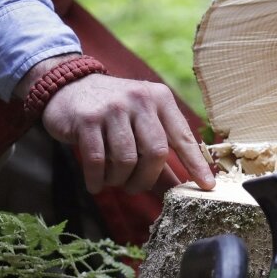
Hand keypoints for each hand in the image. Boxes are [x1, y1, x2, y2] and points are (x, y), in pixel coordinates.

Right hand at [27, 66, 215, 194]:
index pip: (182, 136)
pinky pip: (96, 160)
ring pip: (126, 159)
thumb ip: (160, 158)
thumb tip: (180, 190)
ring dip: (119, 180)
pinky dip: (97, 180)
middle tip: (134, 187)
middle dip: (145, 179)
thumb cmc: (113, 114)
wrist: (69, 87)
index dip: (195, 164)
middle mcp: (139, 99)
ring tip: (112, 181)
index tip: (207, 186)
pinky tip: (96, 184)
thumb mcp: (141, 125)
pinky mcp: (87, 119)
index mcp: (159, 99)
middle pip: (155, 152)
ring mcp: (112, 107)